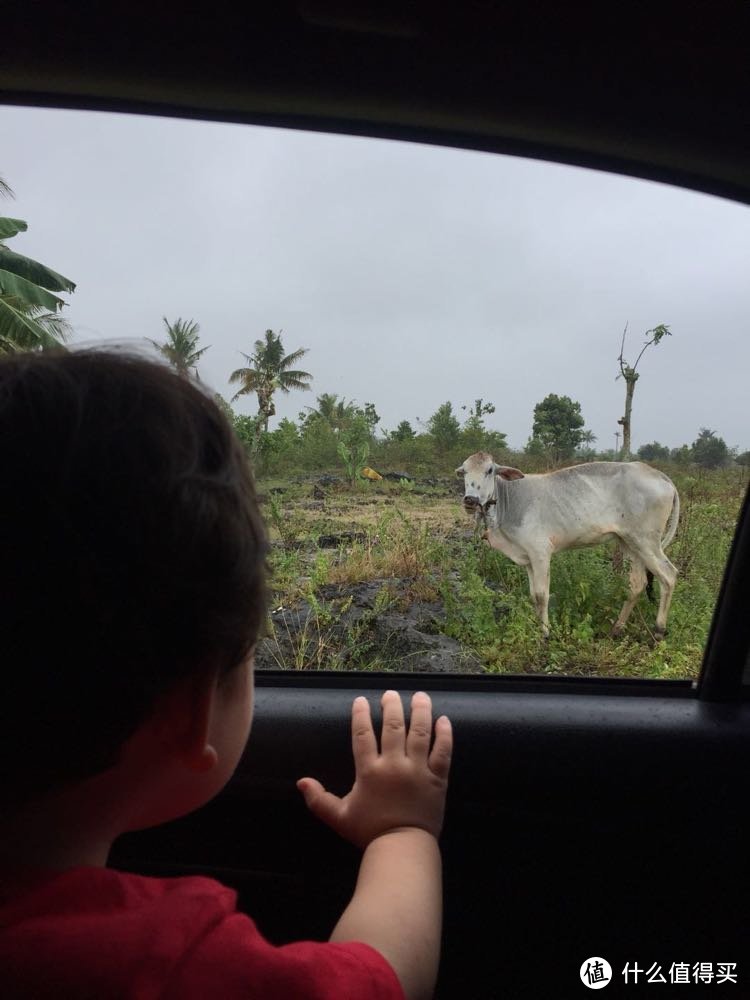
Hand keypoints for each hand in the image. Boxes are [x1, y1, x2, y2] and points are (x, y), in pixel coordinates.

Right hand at [297, 690, 451, 847]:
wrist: (402, 849)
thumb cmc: (369, 833)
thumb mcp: (339, 817)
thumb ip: (319, 799)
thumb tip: (300, 782)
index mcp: (369, 771)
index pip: (363, 735)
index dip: (361, 715)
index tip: (361, 700)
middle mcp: (394, 764)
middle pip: (393, 726)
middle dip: (392, 706)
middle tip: (391, 693)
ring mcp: (418, 769)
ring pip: (420, 732)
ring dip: (420, 711)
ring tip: (420, 696)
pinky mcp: (437, 778)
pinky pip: (443, 751)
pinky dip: (444, 734)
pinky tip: (444, 720)